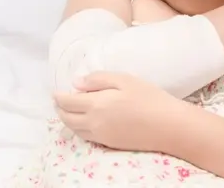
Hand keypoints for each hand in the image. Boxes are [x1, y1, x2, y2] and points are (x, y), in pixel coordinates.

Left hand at [53, 71, 177, 151]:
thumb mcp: (124, 79)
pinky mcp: (110, 144)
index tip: (55, 92)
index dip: (58, 96)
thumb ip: (97, 80)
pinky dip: (79, 129)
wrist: (169, 127)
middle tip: (59, 101)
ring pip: (75, 130)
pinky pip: (86, 137)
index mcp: (95, 104)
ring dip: (67, 120)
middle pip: (67, 118)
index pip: (67, 102)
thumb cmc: (149, 98)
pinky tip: (84, 122)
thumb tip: (76, 83)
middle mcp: (94, 123)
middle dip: (59, 109)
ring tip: (68, 111)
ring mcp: (101, 136)